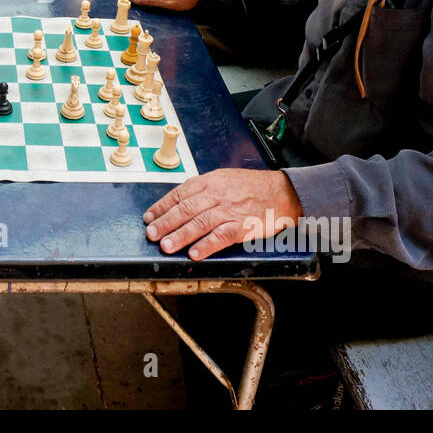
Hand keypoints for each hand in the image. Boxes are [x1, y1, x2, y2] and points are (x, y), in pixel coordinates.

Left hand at [144, 168, 302, 259]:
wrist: (283, 192)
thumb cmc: (252, 186)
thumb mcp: (224, 178)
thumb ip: (203, 189)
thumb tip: (179, 201)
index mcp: (210, 182)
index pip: (179, 194)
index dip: (162, 206)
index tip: (149, 217)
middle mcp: (217, 194)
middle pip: (185, 209)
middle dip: (165, 222)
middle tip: (151, 234)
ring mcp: (229, 210)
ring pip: (199, 222)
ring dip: (180, 235)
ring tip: (166, 246)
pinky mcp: (242, 225)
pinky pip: (222, 236)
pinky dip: (207, 245)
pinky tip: (195, 253)